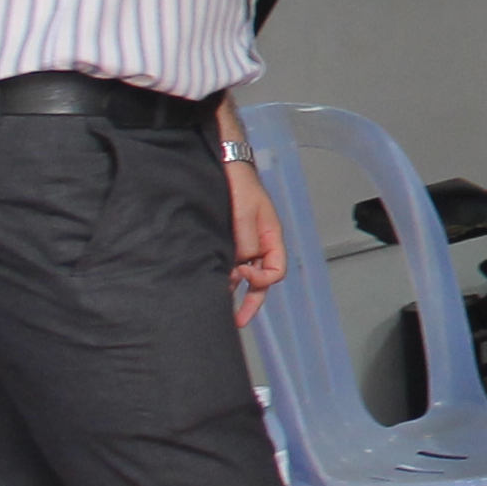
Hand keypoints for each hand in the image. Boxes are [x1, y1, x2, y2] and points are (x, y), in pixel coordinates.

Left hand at [223, 155, 287, 327]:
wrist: (221, 163)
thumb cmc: (238, 182)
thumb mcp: (244, 211)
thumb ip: (245, 240)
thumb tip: (240, 266)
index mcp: (270, 237)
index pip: (276, 270)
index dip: (262, 279)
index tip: (243, 275)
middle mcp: (258, 243)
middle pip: (261, 280)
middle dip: (250, 302)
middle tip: (237, 321)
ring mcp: (242, 242)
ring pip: (243, 274)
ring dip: (233, 289)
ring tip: (218, 306)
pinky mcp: (226, 239)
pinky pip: (228, 263)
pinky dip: (222, 275)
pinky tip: (211, 283)